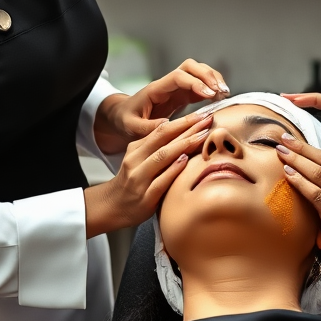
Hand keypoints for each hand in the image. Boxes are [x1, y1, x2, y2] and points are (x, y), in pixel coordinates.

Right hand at [84, 111, 211, 236]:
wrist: (113, 206)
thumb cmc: (132, 181)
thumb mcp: (140, 159)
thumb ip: (157, 147)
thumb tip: (186, 133)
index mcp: (136, 149)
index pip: (161, 130)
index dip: (183, 121)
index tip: (202, 114)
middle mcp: (136, 160)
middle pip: (163, 139)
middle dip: (187, 127)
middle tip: (207, 119)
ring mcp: (139, 178)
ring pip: (162, 157)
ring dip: (183, 145)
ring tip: (201, 136)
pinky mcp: (145, 197)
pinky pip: (161, 182)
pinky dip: (173, 170)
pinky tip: (185, 161)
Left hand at [94, 59, 228, 153]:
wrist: (123, 117)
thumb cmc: (126, 120)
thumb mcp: (131, 127)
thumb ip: (146, 127)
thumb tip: (166, 124)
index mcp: (156, 88)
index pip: (179, 77)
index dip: (195, 83)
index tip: (209, 94)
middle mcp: (168, 84)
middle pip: (191, 67)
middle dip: (208, 76)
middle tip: (221, 91)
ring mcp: (177, 88)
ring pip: (198, 73)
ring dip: (213, 79)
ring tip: (224, 94)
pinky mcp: (183, 95)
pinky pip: (201, 86)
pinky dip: (212, 89)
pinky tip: (220, 99)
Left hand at [277, 134, 320, 260]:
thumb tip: (315, 175)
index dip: (307, 147)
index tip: (291, 140)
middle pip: (320, 162)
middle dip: (298, 150)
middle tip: (282, 141)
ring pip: (316, 175)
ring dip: (296, 162)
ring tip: (281, 155)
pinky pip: (315, 195)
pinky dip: (301, 183)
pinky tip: (289, 175)